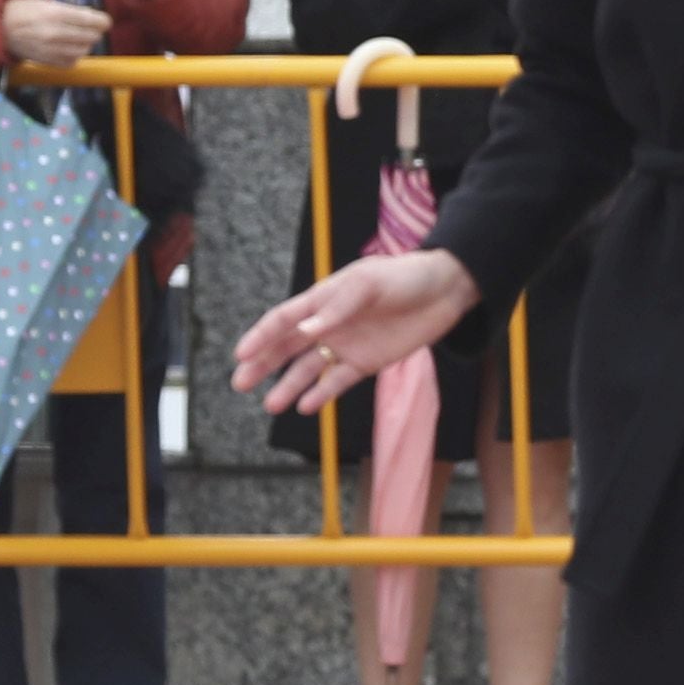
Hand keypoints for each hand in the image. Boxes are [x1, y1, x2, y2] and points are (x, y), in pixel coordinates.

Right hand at [0, 0, 109, 65]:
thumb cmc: (23, 11)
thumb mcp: (46, 3)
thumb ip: (69, 10)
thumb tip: (91, 16)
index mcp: (55, 14)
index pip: (90, 20)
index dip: (103, 21)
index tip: (105, 21)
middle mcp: (55, 33)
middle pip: (91, 36)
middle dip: (95, 32)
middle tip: (93, 28)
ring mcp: (51, 50)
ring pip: (84, 50)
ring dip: (86, 44)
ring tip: (80, 38)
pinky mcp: (48, 62)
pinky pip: (72, 62)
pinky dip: (75, 56)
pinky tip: (70, 48)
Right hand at [238, 246, 480, 414]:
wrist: (443, 291)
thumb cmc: (403, 277)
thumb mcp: (368, 284)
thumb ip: (338, 308)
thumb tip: (307, 331)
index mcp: (323, 299)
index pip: (284, 319)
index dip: (261, 336)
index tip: (241, 354)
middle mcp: (328, 324)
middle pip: (287, 347)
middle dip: (262, 364)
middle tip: (239, 383)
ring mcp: (346, 345)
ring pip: (308, 369)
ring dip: (288, 386)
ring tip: (271, 405)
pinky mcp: (366, 363)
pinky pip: (338, 381)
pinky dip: (321, 394)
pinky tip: (306, 407)